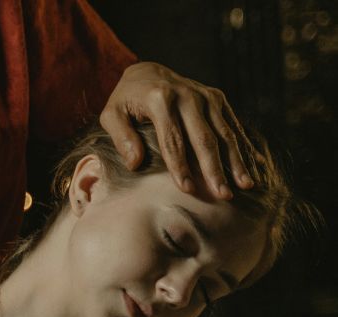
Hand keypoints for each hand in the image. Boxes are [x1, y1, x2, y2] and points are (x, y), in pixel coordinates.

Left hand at [99, 61, 256, 199]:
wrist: (147, 72)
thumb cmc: (126, 100)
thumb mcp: (111, 114)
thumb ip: (120, 137)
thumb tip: (135, 163)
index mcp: (160, 100)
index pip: (172, 140)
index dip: (180, 167)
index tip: (188, 190)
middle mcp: (187, 95)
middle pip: (204, 139)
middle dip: (215, 169)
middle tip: (223, 195)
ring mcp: (206, 96)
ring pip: (225, 133)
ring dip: (237, 161)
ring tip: (246, 186)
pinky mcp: (217, 97)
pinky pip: (233, 124)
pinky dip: (244, 146)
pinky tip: (254, 166)